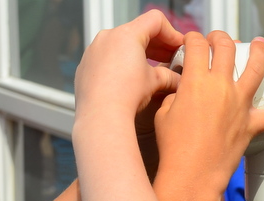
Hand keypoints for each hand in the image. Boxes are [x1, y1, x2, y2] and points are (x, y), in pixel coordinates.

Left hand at [74, 10, 182, 124]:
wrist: (101, 116)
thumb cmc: (126, 97)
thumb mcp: (155, 82)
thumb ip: (169, 76)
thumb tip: (178, 80)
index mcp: (127, 35)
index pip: (155, 21)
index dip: (171, 33)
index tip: (178, 46)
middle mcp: (107, 37)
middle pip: (137, 32)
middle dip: (156, 45)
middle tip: (169, 59)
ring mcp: (94, 50)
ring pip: (120, 45)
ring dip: (137, 54)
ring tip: (149, 71)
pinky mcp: (85, 65)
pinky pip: (106, 59)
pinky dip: (120, 64)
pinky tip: (128, 81)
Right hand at [154, 31, 263, 195]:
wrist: (192, 174)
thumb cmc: (174, 148)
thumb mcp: (164, 112)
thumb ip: (176, 95)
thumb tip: (183, 90)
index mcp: (195, 81)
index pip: (195, 46)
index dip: (192, 39)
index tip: (192, 42)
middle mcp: (220, 86)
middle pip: (225, 48)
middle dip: (220, 38)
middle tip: (217, 40)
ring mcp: (238, 104)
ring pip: (256, 68)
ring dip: (260, 51)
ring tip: (261, 44)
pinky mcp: (250, 125)